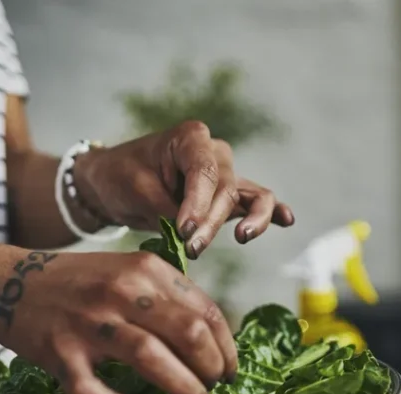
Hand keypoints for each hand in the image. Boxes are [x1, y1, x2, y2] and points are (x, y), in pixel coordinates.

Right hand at [0, 248, 236, 393]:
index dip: (227, 347)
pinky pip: (96, 393)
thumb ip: (168, 295)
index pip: (205, 311)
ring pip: (151, 359)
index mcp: (144, 270)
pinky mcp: (60, 355)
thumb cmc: (78, 283)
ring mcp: (89, 324)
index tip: (230, 369)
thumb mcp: (128, 270)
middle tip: (213, 388)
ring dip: (183, 388)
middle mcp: (120, 292)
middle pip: (188, 334)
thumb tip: (213, 338)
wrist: (8, 283)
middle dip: (212, 369)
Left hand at [73, 121, 295, 258]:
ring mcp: (226, 174)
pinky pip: (256, 202)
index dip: (198, 204)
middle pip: (226, 189)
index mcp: (190, 138)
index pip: (205, 171)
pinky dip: (271, 212)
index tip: (183, 230)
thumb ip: (168, 208)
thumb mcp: (137, 190)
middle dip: (211, 222)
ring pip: (252, 195)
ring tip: (243, 237)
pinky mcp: (228, 197)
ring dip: (251, 220)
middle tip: (191, 248)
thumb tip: (194, 231)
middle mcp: (215, 152)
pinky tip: (287, 220)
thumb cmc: (121, 177)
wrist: (114, 182)